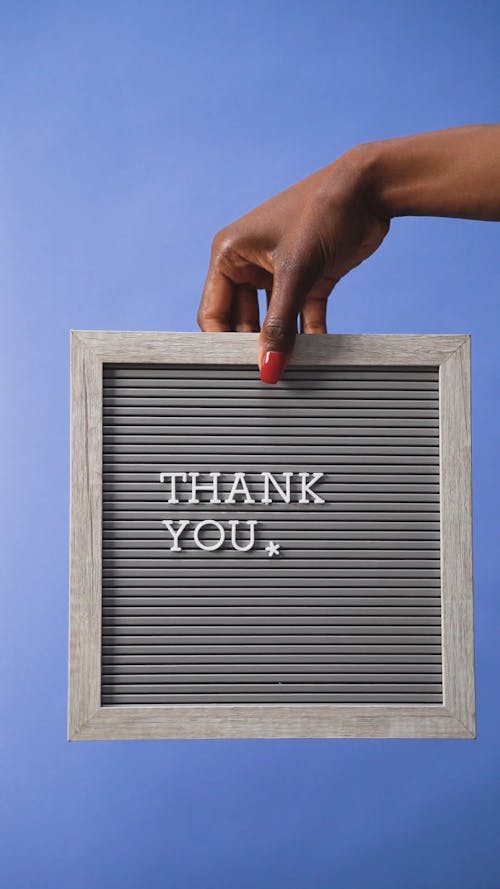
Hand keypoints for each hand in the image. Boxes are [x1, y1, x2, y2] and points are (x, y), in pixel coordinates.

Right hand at [197, 145, 389, 381]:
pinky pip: (301, 316)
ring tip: (290, 371)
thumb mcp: (296, 271)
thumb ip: (280, 325)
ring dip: (282, 344)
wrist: (371, 189)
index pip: (214, 312)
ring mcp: (279, 272)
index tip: (234, 372)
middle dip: (254, 347)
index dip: (222, 343)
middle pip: (242, 321)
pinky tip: (316, 356)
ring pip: (273, 321)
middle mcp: (249, 263)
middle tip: (264, 376)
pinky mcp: (308, 279)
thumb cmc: (323, 211)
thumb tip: (269, 368)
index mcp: (230, 254)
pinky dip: (308, 334)